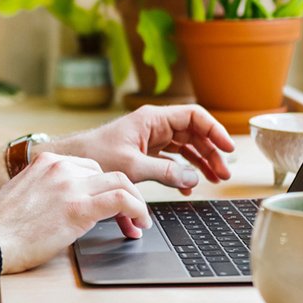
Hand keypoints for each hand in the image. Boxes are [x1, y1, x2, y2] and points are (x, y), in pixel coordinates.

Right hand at [0, 151, 151, 273]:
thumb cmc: (1, 226)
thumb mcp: (26, 194)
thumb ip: (48, 191)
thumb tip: (64, 205)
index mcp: (48, 162)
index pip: (90, 167)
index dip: (105, 186)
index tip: (113, 203)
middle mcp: (61, 167)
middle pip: (109, 172)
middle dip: (125, 193)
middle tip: (133, 213)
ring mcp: (70, 185)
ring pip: (122, 182)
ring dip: (137, 201)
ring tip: (141, 219)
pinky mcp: (79, 208)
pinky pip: (121, 201)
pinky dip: (138, 210)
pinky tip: (139, 224)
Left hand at [51, 104, 233, 195]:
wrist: (74, 160)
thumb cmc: (96, 154)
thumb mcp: (133, 165)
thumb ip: (165, 172)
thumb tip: (193, 178)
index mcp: (153, 119)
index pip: (194, 116)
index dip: (214, 130)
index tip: (228, 148)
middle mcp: (154, 125)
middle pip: (193, 133)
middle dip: (211, 152)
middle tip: (223, 173)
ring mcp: (150, 139)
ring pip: (185, 147)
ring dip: (200, 163)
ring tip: (214, 179)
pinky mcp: (145, 152)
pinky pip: (172, 159)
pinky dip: (182, 171)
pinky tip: (189, 186)